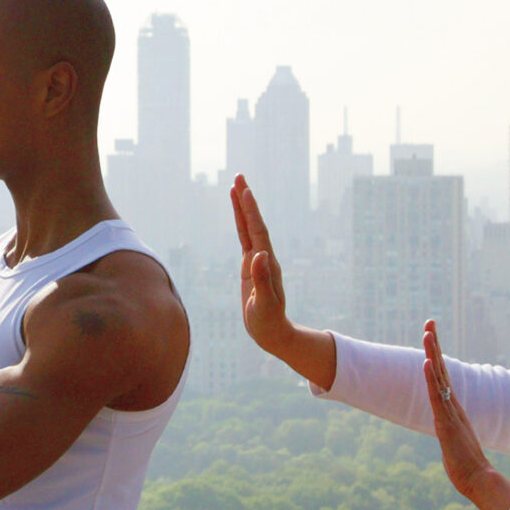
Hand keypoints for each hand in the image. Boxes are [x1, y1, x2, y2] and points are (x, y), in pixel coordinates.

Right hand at [231, 176, 334, 385]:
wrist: (273, 332)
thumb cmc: (268, 321)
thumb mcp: (265, 304)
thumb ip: (263, 280)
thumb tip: (260, 255)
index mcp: (267, 263)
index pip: (257, 230)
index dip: (250, 210)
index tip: (244, 190)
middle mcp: (264, 257)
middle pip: (253, 223)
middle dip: (246, 200)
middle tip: (239, 177)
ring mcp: (257, 260)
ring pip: (247, 228)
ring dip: (242, 208)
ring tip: (235, 188)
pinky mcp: (250, 266)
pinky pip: (243, 239)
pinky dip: (240, 224)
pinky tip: (237, 215)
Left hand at [421, 320, 509, 509]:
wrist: (479, 480)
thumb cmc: (466, 465)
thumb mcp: (453, 442)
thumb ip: (451, 433)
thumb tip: (448, 434)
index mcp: (453, 409)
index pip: (443, 377)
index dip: (436, 356)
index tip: (431, 337)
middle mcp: (453, 406)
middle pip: (442, 369)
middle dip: (434, 345)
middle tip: (429, 323)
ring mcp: (450, 413)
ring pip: (440, 378)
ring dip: (433, 354)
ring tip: (427, 333)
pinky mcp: (446, 423)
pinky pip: (437, 396)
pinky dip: (432, 378)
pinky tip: (427, 362)